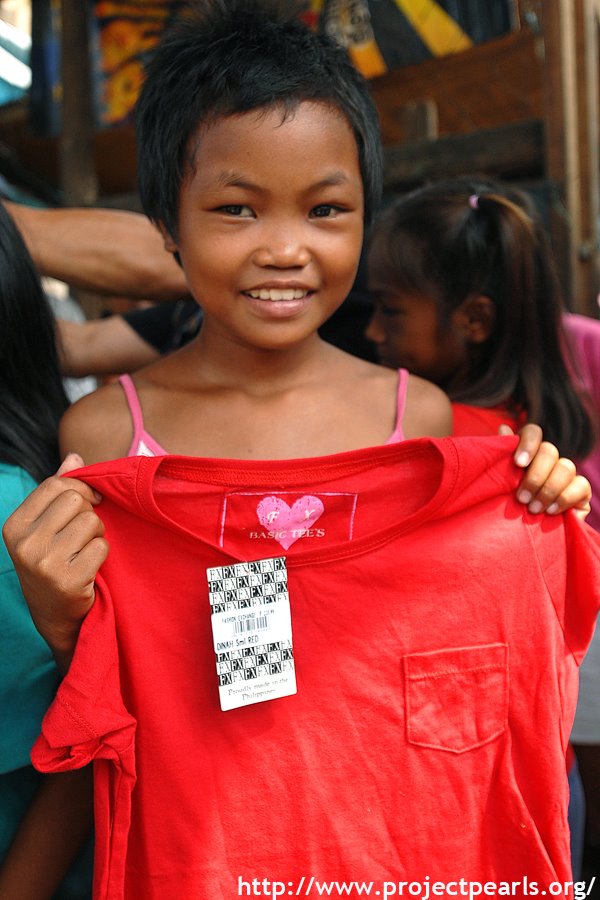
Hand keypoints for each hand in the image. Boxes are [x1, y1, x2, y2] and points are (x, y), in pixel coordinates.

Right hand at [2, 453, 108, 672]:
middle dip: (89, 512)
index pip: (55, 485)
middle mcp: (24, 544)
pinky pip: (101, 546)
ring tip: (86, 550)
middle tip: (85, 532)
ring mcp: (44, 563)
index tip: (91, 500)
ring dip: (98, 533)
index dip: (80, 488)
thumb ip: (58, 492)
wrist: (54, 616)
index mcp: (14, 525)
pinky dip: (102, 554)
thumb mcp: (45, 528)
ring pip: (91, 521)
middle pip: (75, 500)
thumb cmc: (52, 563)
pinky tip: (90, 567)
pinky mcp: (68, 580)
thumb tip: (74, 457)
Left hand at [501, 423, 591, 519]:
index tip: (518, 463)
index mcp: (527, 452)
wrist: (522, 538)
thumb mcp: (498, 484)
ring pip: (566, 466)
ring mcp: (566, 474)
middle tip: (521, 498)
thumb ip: (500, 457)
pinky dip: (565, 498)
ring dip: (548, 489)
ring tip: (533, 509)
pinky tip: (551, 511)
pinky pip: (581, 485)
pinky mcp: (581, 491)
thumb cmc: (506, 507)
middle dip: (535, 476)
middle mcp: (548, 459)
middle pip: (549, 450)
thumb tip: (503, 428)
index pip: (533, 432)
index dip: (527, 444)